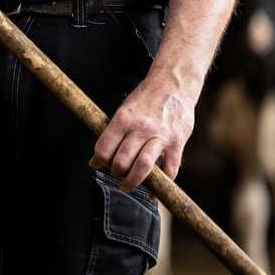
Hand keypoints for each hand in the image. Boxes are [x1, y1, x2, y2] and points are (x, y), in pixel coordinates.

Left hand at [89, 72, 196, 193]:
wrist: (173, 84)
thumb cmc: (145, 100)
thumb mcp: (124, 110)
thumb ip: (113, 132)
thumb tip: (97, 159)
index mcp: (123, 119)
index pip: (104, 148)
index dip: (98, 160)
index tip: (97, 165)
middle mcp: (141, 128)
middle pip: (122, 160)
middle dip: (115, 173)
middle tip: (116, 175)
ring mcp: (160, 136)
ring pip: (143, 167)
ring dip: (132, 181)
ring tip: (127, 185)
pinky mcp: (177, 142)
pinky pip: (169, 169)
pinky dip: (161, 183)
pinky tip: (153, 190)